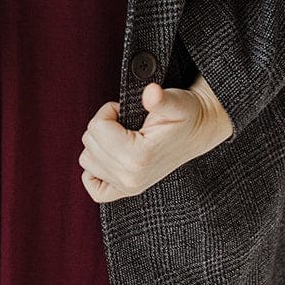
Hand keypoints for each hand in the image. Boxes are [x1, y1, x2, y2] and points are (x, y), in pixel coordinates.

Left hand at [78, 78, 233, 202]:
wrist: (198, 131)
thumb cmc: (185, 115)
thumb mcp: (176, 102)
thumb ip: (160, 98)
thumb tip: (151, 93)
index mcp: (139, 158)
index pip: (97, 128)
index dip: (109, 112)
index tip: (125, 111)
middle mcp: (131, 178)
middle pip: (90, 143)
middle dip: (104, 126)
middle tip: (126, 123)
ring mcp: (128, 187)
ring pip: (86, 160)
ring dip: (99, 145)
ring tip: (121, 136)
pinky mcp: (126, 191)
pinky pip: (94, 188)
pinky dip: (95, 172)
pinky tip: (110, 157)